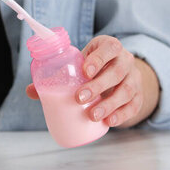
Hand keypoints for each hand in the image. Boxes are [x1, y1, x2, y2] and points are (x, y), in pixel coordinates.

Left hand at [26, 35, 159, 127]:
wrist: (119, 71)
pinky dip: (123, 115)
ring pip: (127, 91)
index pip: (109, 48)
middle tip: (79, 98)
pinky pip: (134, 106)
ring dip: (110, 104)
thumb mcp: (79, 63)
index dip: (99, 58)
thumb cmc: (92, 66)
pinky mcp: (138, 95)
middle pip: (116, 72)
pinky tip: (110, 122)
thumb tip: (30, 91)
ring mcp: (134, 78)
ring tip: (93, 116)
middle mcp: (125, 61)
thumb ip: (57, 75)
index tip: (85, 71)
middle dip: (98, 86)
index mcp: (109, 47)